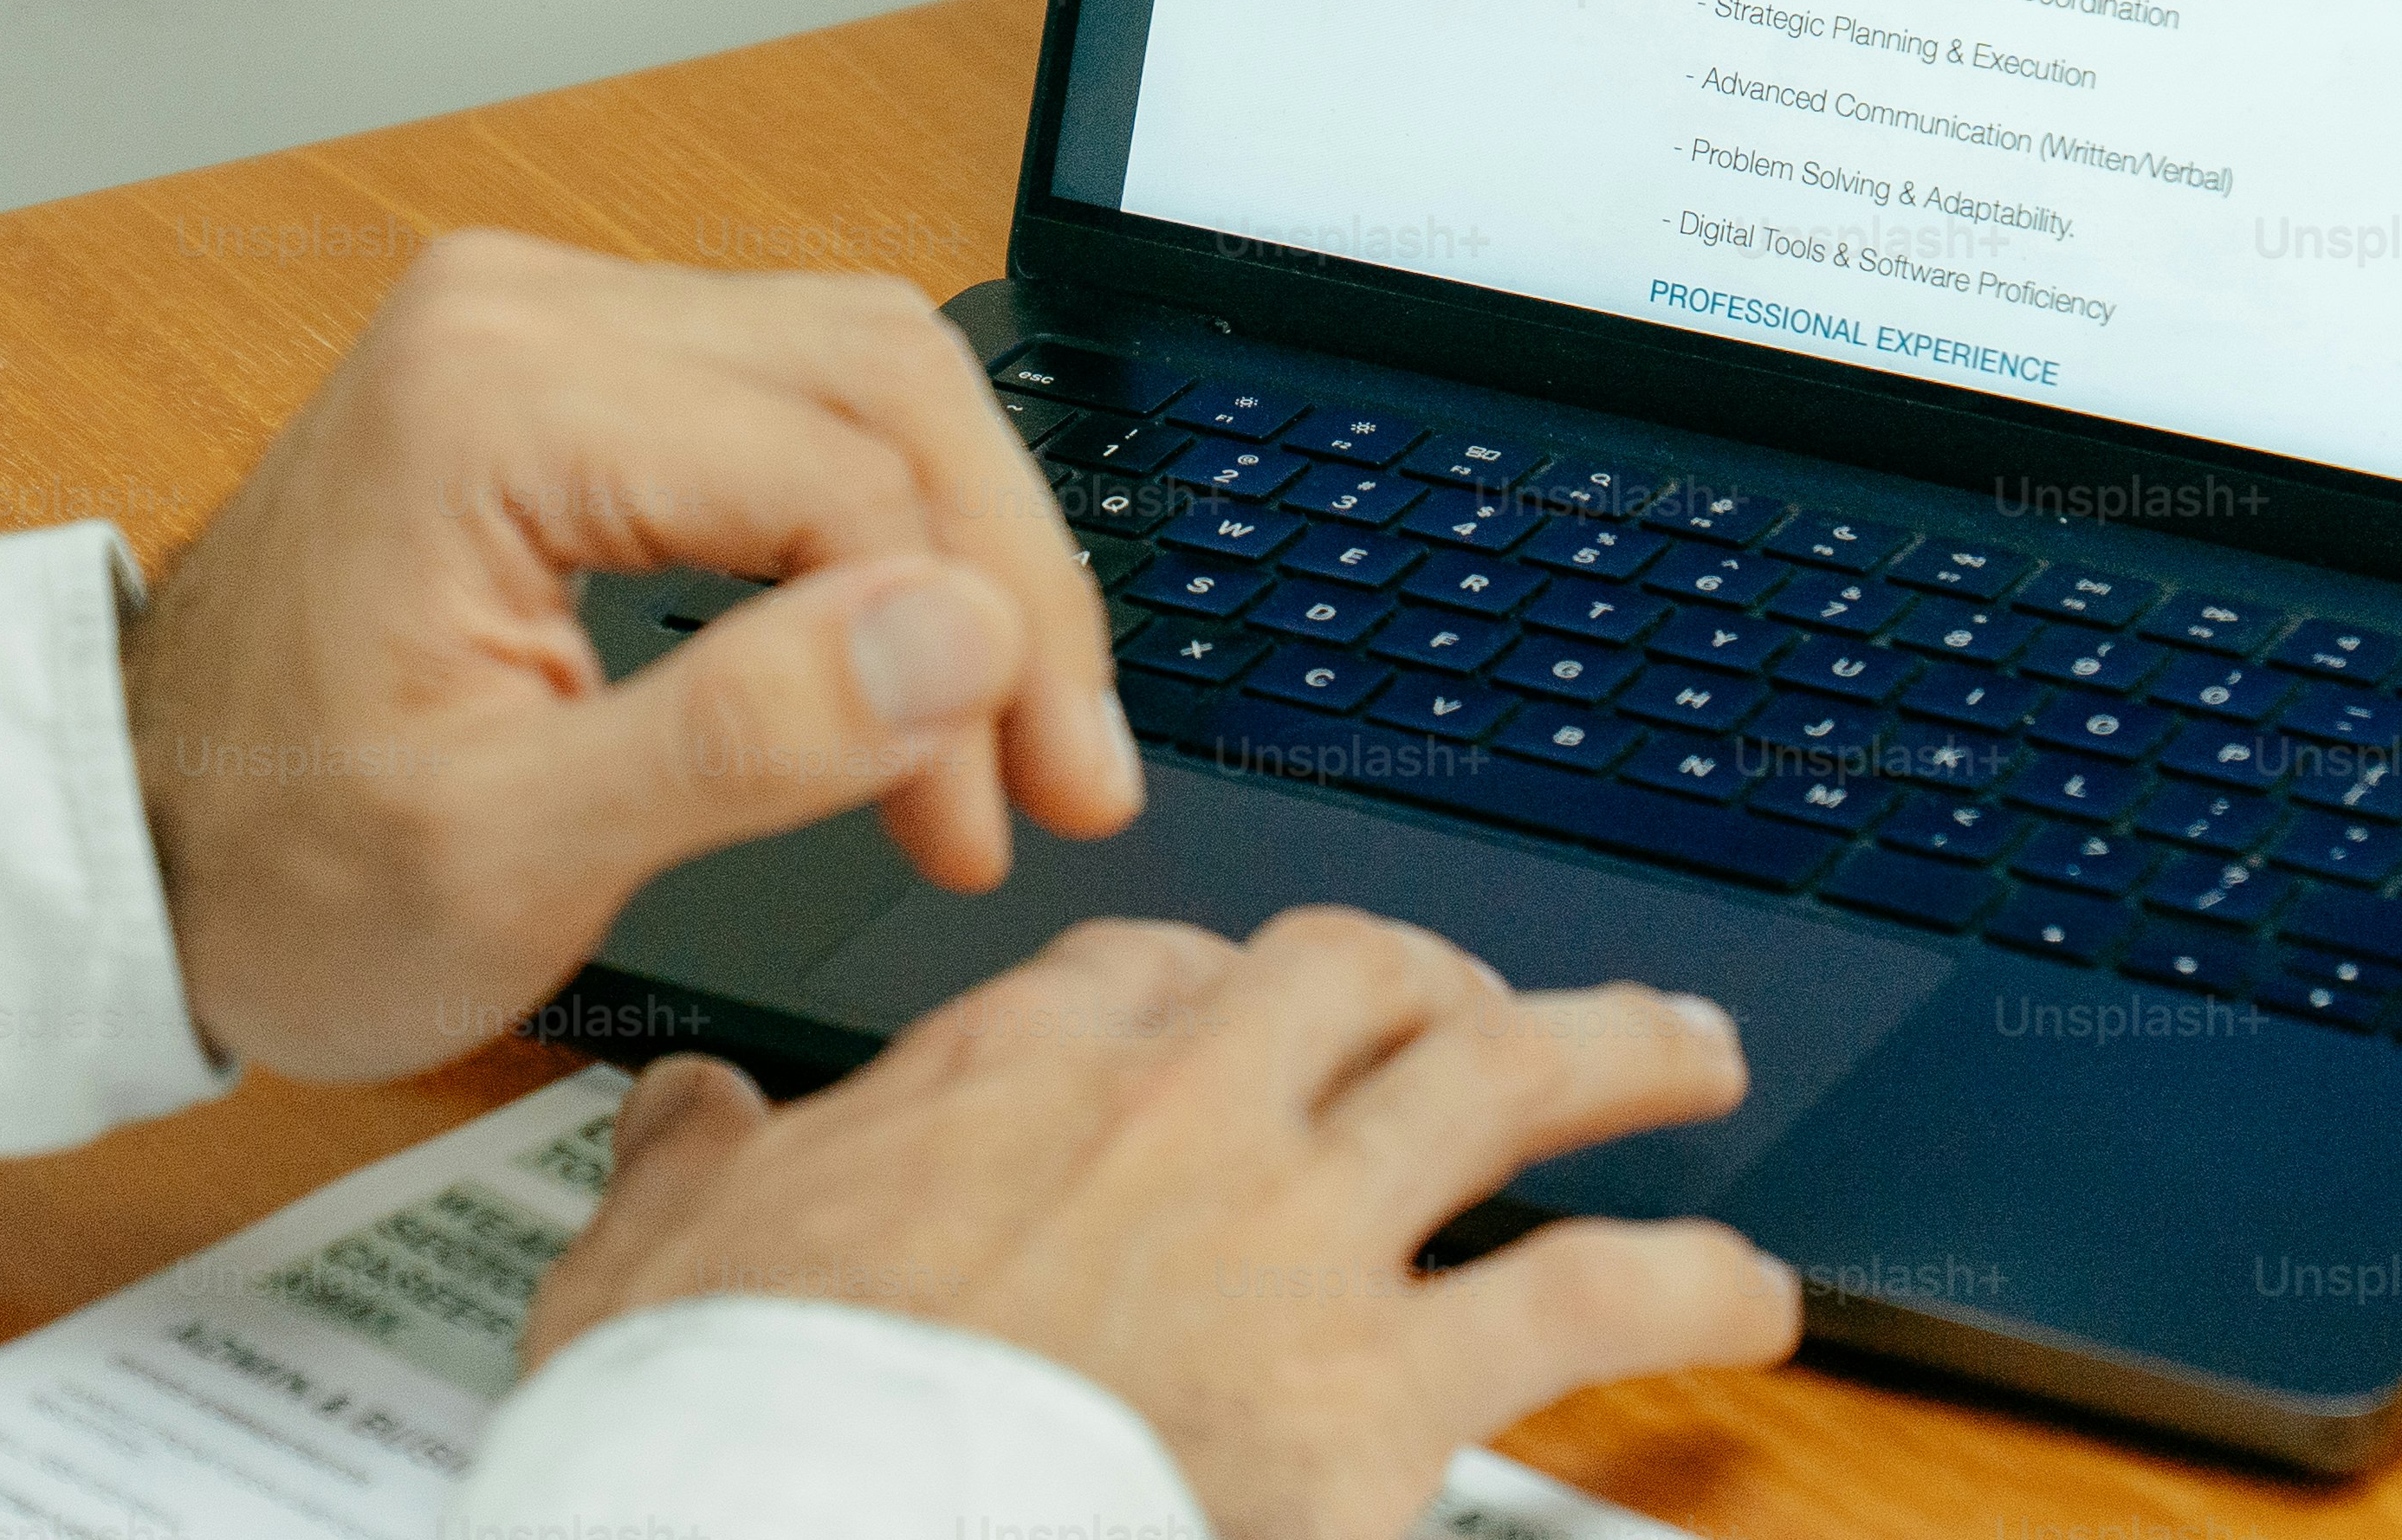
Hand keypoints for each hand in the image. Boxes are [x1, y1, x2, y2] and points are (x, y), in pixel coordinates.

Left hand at [126, 229, 1140, 1078]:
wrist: (120, 846)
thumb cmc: (270, 868)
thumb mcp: (504, 856)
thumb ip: (746, 737)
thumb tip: (961, 636)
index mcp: (498, 396)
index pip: (842, 468)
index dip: (976, 640)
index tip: (1026, 810)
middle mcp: (525, 309)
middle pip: (882, 378)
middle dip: (1006, 584)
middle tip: (1071, 778)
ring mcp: (544, 324)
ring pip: (861, 378)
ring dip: (960, 560)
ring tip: (1005, 751)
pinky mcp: (565, 371)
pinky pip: (788, 407)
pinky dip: (876, 540)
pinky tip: (910, 679)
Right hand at [526, 909, 1801, 1539]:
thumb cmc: (734, 1433)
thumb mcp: (651, 1264)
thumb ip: (687, 1170)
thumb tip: (682, 1109)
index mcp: (1004, 1074)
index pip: (1146, 968)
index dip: (1210, 981)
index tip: (1234, 1005)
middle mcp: (1177, 1116)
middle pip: (1348, 976)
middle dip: (1432, 973)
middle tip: (1482, 997)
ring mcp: (1298, 1239)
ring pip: (1507, 1083)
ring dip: (1621, 1053)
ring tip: (1699, 1053)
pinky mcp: (1386, 1393)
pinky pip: (1586, 1298)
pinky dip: (1690, 1283)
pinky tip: (1750, 1293)